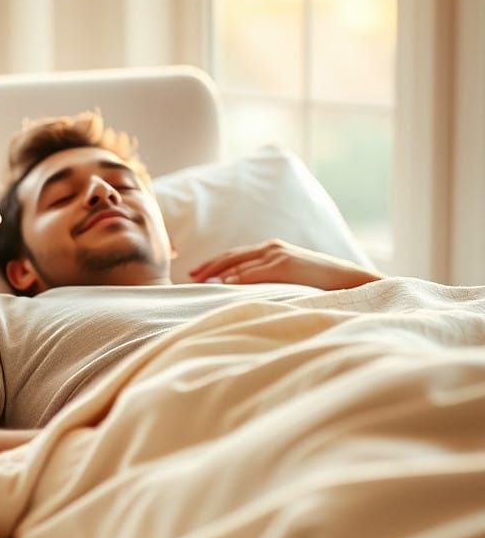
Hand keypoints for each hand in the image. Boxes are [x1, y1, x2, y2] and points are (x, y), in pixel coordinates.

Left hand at [189, 239, 383, 290]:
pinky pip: (256, 271)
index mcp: (270, 249)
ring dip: (218, 272)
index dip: (213, 263)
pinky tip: (224, 283)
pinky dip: (239, 277)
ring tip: (200, 281)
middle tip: (190, 276)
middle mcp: (271, 248)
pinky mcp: (286, 265)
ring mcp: (278, 254)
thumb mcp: (288, 276)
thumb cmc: (317, 282)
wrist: (347, 278)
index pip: (234, 255)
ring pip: (240, 263)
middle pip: (231, 256)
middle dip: (209, 266)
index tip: (195, 272)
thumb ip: (267, 276)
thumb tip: (242, 289)